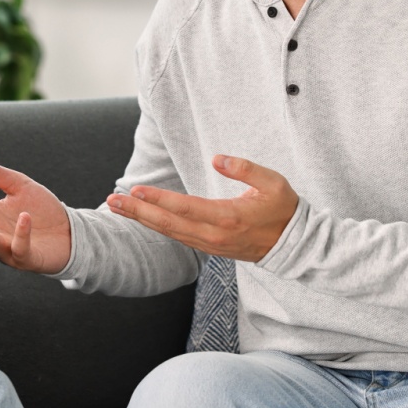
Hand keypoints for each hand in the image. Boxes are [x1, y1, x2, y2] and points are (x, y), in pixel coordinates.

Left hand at [105, 155, 298, 262]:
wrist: (295, 246)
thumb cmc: (284, 209)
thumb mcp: (274, 182)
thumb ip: (245, 169)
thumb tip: (217, 159)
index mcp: (229, 218)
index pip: (186, 208)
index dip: (159, 199)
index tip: (136, 190)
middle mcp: (215, 236)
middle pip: (168, 224)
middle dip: (138, 212)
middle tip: (112, 201)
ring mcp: (210, 245)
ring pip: (169, 233)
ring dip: (142, 220)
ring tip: (117, 207)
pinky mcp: (209, 248)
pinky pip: (177, 237)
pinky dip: (156, 227)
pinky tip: (141, 217)